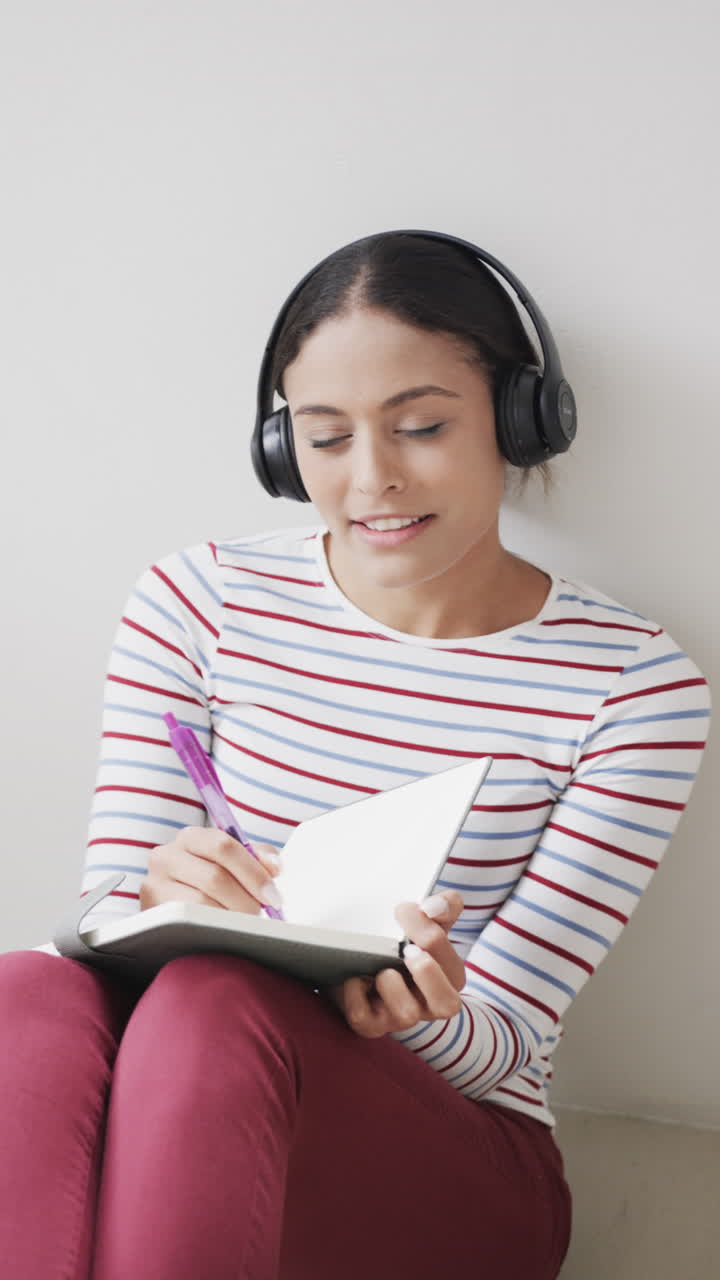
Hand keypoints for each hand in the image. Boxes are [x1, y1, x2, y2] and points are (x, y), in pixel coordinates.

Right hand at [139, 827, 281, 914]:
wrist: (173, 912)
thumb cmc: (208, 883)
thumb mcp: (232, 863)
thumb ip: (256, 858)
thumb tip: (274, 867)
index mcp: (191, 837)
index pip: (223, 845)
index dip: (253, 872)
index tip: (272, 895)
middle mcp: (167, 855)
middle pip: (215, 877)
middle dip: (246, 899)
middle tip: (262, 914)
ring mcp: (155, 883)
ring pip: (202, 903)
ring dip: (230, 916)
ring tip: (244, 923)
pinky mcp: (151, 910)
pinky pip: (188, 920)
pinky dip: (211, 927)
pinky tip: (223, 930)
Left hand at [322, 891, 465, 1037]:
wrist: (364, 962)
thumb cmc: (403, 942)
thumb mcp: (428, 922)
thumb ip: (442, 907)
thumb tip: (433, 908)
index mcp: (447, 979)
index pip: (454, 970)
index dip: (434, 940)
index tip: (407, 912)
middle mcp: (428, 1005)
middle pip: (447, 1005)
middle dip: (428, 974)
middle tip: (408, 950)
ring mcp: (398, 1018)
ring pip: (406, 1015)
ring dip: (393, 987)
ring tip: (380, 967)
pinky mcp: (369, 1024)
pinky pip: (364, 1019)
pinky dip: (356, 996)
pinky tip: (354, 977)